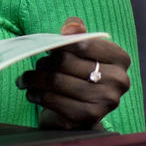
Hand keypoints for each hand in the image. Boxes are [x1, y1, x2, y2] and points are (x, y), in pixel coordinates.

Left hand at [16, 17, 131, 129]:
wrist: (80, 112)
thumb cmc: (79, 75)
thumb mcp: (81, 50)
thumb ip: (77, 33)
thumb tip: (71, 28)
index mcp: (120, 59)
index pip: (84, 43)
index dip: (60, 44)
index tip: (47, 48)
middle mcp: (119, 81)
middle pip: (66, 62)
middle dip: (43, 63)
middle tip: (33, 66)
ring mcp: (105, 101)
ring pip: (56, 81)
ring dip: (33, 79)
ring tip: (25, 79)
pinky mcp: (87, 118)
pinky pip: (53, 100)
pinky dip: (36, 95)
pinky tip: (31, 93)